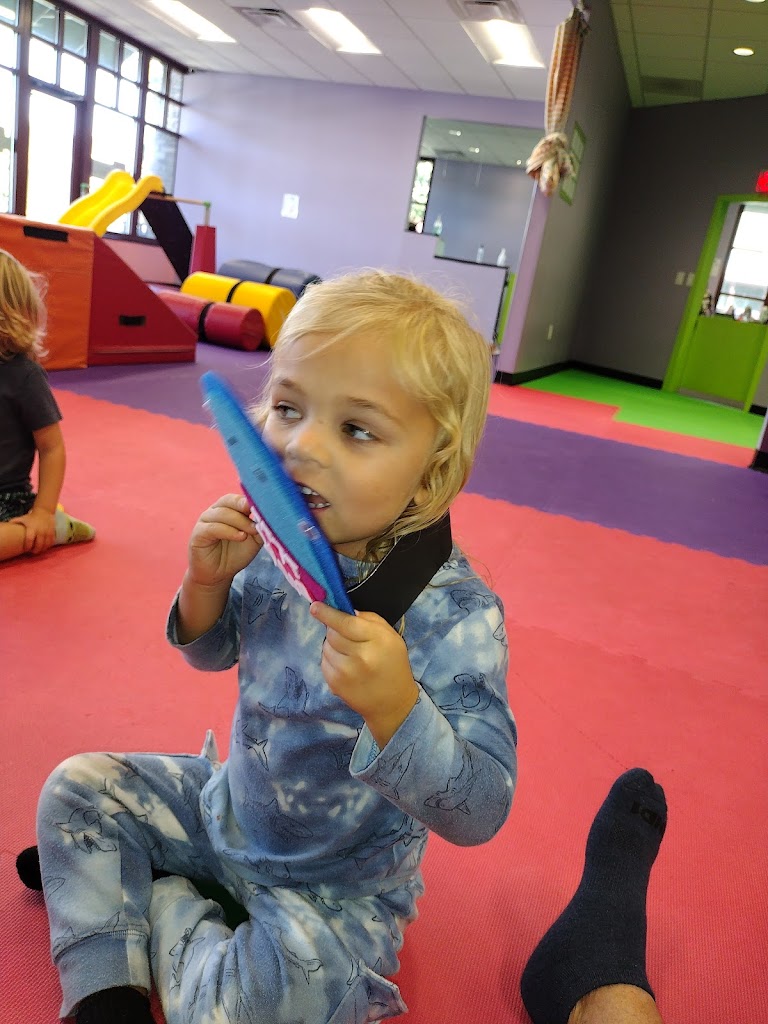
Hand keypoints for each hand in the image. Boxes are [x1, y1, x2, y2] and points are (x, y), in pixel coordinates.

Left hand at [10, 506, 55, 554]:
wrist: (44, 511)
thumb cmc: (31, 517)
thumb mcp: (23, 518)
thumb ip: (15, 522)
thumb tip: (8, 525)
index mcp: (32, 529)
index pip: (29, 541)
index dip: (27, 547)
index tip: (26, 549)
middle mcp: (40, 531)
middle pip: (38, 545)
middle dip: (35, 550)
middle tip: (33, 551)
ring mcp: (47, 532)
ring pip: (46, 545)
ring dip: (42, 549)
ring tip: (39, 550)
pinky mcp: (53, 532)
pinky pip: (51, 542)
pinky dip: (48, 546)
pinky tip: (45, 546)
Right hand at [187, 494, 262, 588]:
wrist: (219, 575)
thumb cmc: (236, 554)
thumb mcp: (254, 540)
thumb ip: (260, 527)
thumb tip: (271, 516)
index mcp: (228, 509)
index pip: (237, 498)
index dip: (249, 500)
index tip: (263, 505)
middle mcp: (215, 511)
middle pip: (229, 501)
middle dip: (244, 507)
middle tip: (257, 517)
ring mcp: (205, 521)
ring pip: (222, 513)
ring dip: (239, 521)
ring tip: (251, 532)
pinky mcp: (198, 534)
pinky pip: (213, 528)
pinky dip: (228, 531)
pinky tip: (240, 537)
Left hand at [310, 602, 418, 748]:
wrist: (393, 703)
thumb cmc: (393, 664)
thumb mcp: (391, 636)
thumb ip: (369, 619)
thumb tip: (345, 610)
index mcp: (377, 641)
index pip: (346, 623)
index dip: (328, 613)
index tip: (314, 607)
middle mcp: (361, 656)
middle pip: (332, 634)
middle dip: (334, 630)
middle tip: (345, 635)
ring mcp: (346, 672)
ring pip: (326, 647)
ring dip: (332, 645)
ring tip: (348, 653)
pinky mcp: (335, 684)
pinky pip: (324, 662)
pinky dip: (331, 659)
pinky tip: (345, 666)